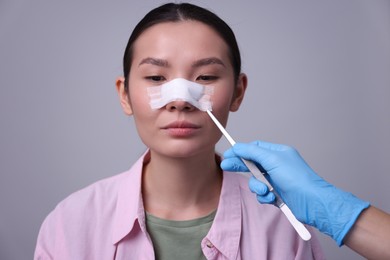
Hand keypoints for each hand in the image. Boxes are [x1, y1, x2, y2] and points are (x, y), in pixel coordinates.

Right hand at [221, 140, 368, 245]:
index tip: (228, 155)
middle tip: (226, 167)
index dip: (240, 151)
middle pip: (252, 163)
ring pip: (256, 181)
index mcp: (278, 153)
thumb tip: (237, 146)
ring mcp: (277, 180)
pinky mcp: (277, 194)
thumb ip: (252, 152)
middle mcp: (277, 165)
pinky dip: (264, 196)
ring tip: (265, 191)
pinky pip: (262, 194)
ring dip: (257, 186)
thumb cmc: (297, 179)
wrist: (312, 203)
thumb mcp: (272, 159)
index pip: (255, 148)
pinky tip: (272, 198)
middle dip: (241, 167)